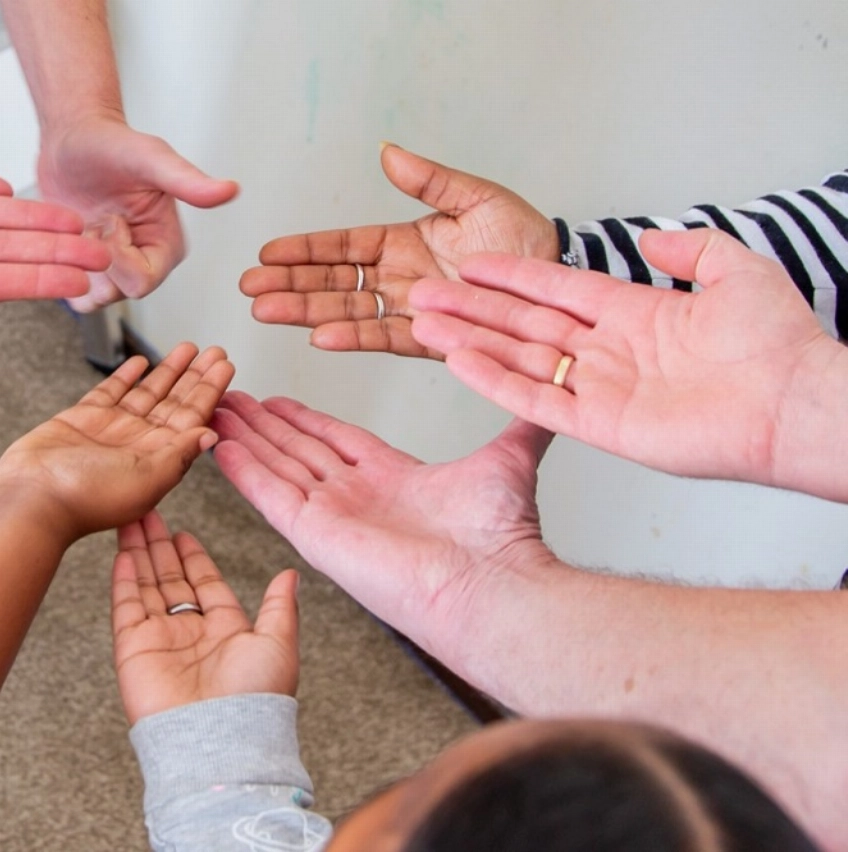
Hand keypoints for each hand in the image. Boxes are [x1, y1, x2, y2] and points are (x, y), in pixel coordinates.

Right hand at [0, 342, 234, 538]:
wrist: (32, 497)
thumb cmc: (88, 498)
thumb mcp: (146, 480)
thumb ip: (179, 455)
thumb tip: (211, 434)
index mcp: (159, 459)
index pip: (193, 418)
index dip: (211, 391)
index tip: (226, 365)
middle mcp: (139, 444)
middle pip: (176, 402)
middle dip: (196, 376)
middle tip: (216, 349)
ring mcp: (112, 430)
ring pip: (148, 393)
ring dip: (169, 371)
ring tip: (188, 348)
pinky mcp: (83, 419)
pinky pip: (112, 392)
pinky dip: (127, 376)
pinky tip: (141, 362)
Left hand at [36, 113, 238, 311]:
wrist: (73, 138)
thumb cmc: (113, 144)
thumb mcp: (151, 158)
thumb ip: (188, 180)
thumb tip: (229, 190)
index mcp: (166, 244)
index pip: (144, 281)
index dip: (119, 256)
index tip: (110, 219)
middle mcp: (144, 260)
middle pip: (119, 292)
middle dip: (96, 256)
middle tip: (92, 219)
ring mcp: (113, 267)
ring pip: (95, 297)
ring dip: (77, 261)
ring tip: (80, 224)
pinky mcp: (87, 268)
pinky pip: (75, 293)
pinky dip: (63, 269)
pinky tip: (66, 235)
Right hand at [111, 510, 298, 724]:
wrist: (219, 741)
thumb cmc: (256, 700)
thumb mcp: (279, 644)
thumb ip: (280, 606)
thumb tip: (291, 575)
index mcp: (227, 632)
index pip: (206, 584)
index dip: (193, 557)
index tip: (181, 532)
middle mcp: (191, 634)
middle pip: (171, 579)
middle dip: (161, 546)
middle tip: (149, 513)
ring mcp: (161, 640)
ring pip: (146, 586)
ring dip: (139, 553)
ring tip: (131, 520)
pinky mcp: (133, 648)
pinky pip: (126, 605)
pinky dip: (123, 577)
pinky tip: (122, 552)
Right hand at [211, 392, 552, 642]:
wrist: (489, 585)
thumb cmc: (502, 538)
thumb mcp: (508, 460)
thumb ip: (518, 425)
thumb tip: (539, 389)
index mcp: (393, 482)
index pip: (335, 442)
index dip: (303, 420)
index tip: (274, 400)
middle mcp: (357, 499)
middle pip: (296, 452)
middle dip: (262, 425)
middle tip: (230, 398)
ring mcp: (332, 516)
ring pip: (276, 466)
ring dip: (245, 439)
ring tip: (215, 411)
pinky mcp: (315, 534)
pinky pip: (269, 494)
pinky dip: (242, 470)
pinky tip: (217, 446)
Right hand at [239, 143, 554, 356]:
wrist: (558, 279)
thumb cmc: (523, 238)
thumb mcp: (474, 198)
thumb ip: (429, 180)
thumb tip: (387, 153)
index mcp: (401, 243)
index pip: (342, 247)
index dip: (304, 250)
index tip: (267, 253)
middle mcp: (397, 278)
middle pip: (333, 282)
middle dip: (290, 285)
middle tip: (249, 289)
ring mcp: (409, 309)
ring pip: (347, 311)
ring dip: (306, 311)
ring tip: (267, 311)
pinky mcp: (428, 338)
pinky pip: (384, 337)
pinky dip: (353, 337)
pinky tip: (320, 336)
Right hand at [407, 229, 840, 489]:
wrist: (796, 403)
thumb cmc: (780, 344)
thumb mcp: (737, 271)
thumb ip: (691, 249)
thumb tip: (651, 237)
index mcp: (635, 314)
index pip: (556, 290)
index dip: (512, 277)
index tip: (471, 266)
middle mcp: (609, 351)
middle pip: (523, 323)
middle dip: (471, 309)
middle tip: (425, 294)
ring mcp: (599, 389)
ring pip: (517, 359)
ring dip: (468, 341)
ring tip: (424, 324)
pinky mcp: (598, 425)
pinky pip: (532, 401)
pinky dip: (493, 382)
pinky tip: (458, 362)